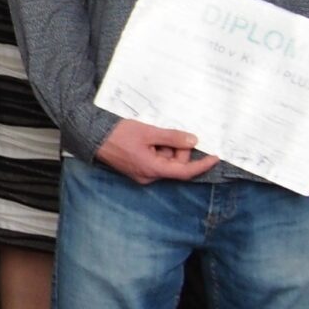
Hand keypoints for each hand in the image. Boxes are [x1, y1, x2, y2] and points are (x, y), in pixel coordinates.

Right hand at [95, 118, 219, 183]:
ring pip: (166, 162)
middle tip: (172, 134)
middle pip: (175, 166)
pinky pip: (156, 161)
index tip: (215, 157)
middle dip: (178, 150)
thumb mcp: (148, 133)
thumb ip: (172, 137)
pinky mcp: (137, 169)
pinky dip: (158, 150)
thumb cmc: (118, 135)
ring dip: (167, 148)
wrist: (93, 136)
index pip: (184, 171)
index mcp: (153, 169)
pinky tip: (150, 138)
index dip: (201, 165)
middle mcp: (149, 176)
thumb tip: (193, 141)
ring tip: (154, 134)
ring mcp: (142, 174)